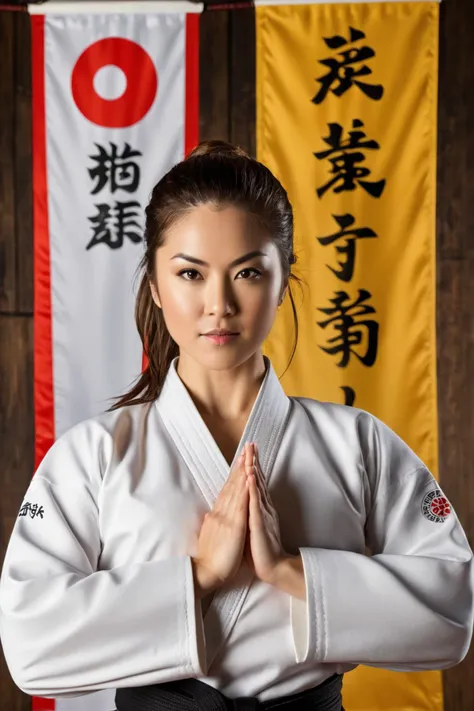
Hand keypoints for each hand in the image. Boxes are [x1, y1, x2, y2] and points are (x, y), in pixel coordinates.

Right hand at [193, 449, 248, 596]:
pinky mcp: (234, 526)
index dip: (234, 473)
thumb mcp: (210, 535)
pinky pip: (240, 505)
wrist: (206, 572)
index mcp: (218, 514)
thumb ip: (211, 523)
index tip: (241, 458)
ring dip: (242, 472)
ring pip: (236, 490)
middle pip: (232, 484)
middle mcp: (222, 512)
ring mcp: (227, 517)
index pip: (228, 489)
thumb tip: (209, 514)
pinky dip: (244, 490)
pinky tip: (248, 479)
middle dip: (240, 465)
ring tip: (248, 456)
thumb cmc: (210, 557)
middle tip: (246, 448)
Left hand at [244, 443, 286, 583]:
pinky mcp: (259, 522)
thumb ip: (248, 515)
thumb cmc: (260, 550)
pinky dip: (253, 488)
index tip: (247, 452)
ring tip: (251, 453)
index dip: (251, 466)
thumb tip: (242, 506)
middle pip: (257, 480)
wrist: (273, 567)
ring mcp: (261, 513)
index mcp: (258, 508)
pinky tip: (251, 476)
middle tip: (251, 444)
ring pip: (257, 487)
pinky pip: (255, 503)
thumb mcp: (251, 528)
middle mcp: (262, 507)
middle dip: (253, 461)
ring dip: (254, 469)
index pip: (254, 483)